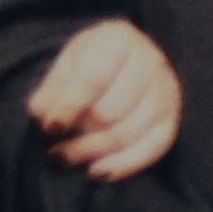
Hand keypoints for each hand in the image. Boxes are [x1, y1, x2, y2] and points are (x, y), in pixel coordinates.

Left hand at [29, 18, 183, 182]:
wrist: (131, 60)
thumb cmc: (94, 60)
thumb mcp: (69, 63)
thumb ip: (53, 88)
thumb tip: (40, 113)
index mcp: (120, 39)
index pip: (93, 78)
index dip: (68, 107)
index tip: (49, 129)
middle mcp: (150, 62)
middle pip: (111, 110)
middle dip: (79, 134)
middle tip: (54, 150)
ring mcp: (166, 92)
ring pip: (128, 132)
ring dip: (93, 152)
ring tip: (65, 160)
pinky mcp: (172, 119)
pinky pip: (152, 149)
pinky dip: (123, 165)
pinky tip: (97, 172)